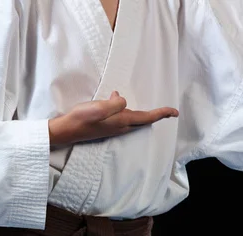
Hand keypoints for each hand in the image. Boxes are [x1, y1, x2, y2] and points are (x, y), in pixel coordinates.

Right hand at [48, 91, 178, 145]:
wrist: (67, 129)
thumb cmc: (83, 118)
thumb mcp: (100, 107)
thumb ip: (115, 103)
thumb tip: (123, 100)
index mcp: (122, 121)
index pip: (147, 117)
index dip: (162, 114)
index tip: (174, 112)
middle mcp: (121, 126)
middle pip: (143, 119)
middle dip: (156, 115)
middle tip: (168, 111)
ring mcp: (113, 127)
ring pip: (132, 117)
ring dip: (141, 111)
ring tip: (143, 103)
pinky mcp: (106, 125)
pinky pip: (122, 115)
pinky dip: (125, 108)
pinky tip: (115, 98)